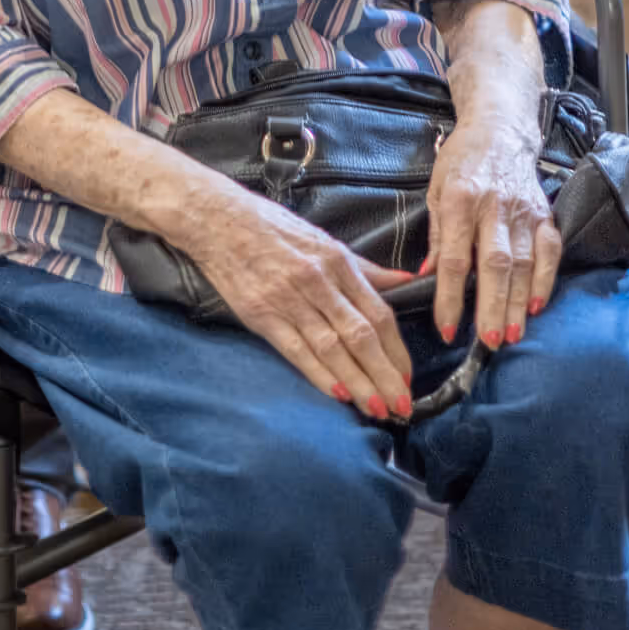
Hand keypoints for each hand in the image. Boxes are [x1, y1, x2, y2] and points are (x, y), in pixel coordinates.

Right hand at [186, 186, 417, 419]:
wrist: (219, 220)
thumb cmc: (272, 227)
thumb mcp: (324, 239)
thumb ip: (365, 268)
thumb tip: (407, 281)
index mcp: (337, 261)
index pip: (378, 312)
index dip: (397, 349)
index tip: (409, 376)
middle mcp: (318, 281)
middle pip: (361, 335)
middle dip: (385, 374)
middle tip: (403, 405)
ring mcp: (289, 299)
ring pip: (332, 348)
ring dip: (358, 383)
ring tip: (377, 409)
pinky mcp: (262, 315)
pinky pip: (296, 351)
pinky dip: (319, 374)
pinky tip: (338, 395)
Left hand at [425, 116, 559, 351]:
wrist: (500, 129)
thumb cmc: (462, 161)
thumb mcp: (436, 190)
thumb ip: (437, 236)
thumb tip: (427, 278)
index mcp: (460, 199)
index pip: (456, 258)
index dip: (451, 297)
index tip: (447, 329)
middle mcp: (494, 206)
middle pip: (495, 264)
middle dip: (493, 307)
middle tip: (489, 342)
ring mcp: (523, 210)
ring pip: (524, 263)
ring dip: (518, 303)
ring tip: (512, 335)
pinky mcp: (544, 213)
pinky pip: (549, 251)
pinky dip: (546, 280)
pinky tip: (537, 306)